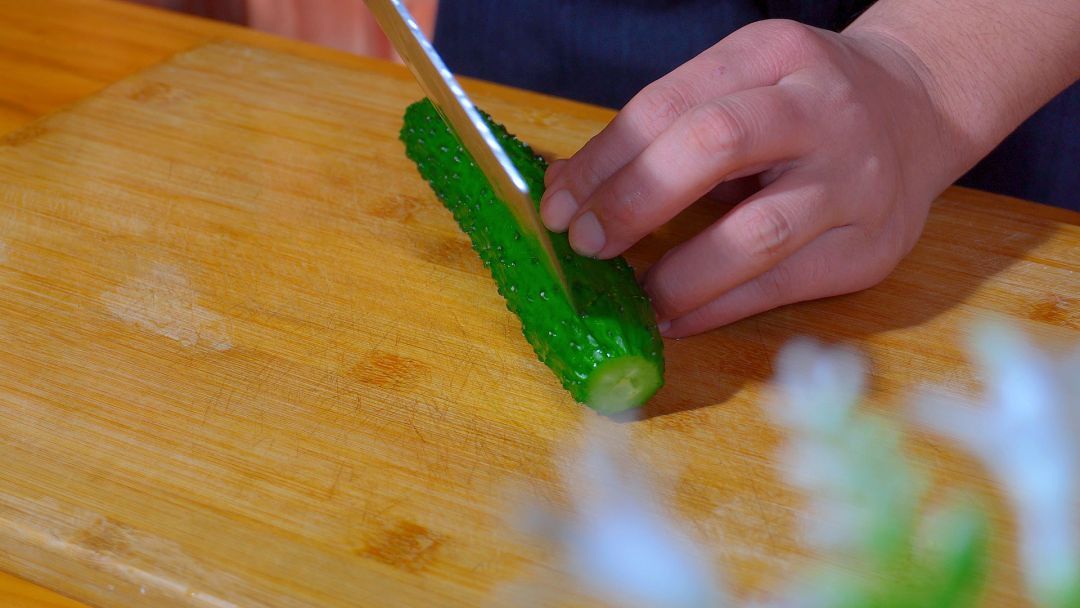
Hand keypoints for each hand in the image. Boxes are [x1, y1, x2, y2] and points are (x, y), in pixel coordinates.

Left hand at [540, 19, 950, 336]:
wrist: (919, 113)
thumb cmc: (802, 104)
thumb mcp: (743, 83)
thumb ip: (667, 129)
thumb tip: (572, 191)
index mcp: (774, 54)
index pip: (670, 105)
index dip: (604, 160)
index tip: (557, 203)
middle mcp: (822, 109)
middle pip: (715, 146)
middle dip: (635, 200)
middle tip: (585, 243)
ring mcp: (856, 181)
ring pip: (755, 233)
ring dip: (678, 274)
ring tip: (632, 295)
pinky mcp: (871, 248)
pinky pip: (782, 286)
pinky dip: (717, 308)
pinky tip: (675, 317)